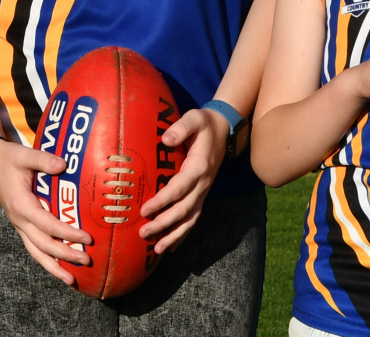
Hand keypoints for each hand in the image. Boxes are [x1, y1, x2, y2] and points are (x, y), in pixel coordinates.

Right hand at [0, 138, 92, 284]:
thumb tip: (63, 165)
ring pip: (36, 252)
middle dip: (65, 256)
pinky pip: (34, 246)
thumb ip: (44, 160)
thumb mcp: (25, 154)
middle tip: (87, 260)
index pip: (48, 225)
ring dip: (54, 267)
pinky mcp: (21, 224)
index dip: (68, 233)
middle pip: (43, 245)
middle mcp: (19, 219)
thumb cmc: (9, 157)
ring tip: (71, 280)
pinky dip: (46, 259)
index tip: (87, 238)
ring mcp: (19, 224)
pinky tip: (59, 267)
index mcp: (21, 205)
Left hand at [139, 107, 228, 253]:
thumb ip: (181, 127)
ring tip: (157, 250)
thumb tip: (165, 139)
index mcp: (198, 167)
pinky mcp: (201, 195)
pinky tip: (171, 248)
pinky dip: (183, 235)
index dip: (162, 201)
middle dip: (164, 224)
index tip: (145, 210)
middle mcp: (203, 184)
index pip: (179, 188)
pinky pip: (194, 218)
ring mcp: (203, 192)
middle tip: (143, 232)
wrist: (225, 130)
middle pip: (183, 210)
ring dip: (174, 236)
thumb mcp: (195, 118)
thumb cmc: (205, 124)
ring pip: (191, 219)